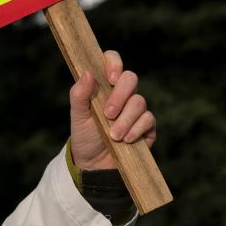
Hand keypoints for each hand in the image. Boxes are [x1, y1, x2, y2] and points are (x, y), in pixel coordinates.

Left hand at [68, 51, 155, 170]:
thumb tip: (88, 72)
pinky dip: (135, 129)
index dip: (114, 64)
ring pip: (139, 102)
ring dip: (125, 120)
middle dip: (119, 96)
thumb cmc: (85, 135)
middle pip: (130, 78)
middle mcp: (122, 93)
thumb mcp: (77, 115)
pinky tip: (125, 140)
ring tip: (113, 135)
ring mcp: (136, 109)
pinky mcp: (147, 126)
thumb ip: (79, 94)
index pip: (112, 61)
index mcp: (104, 85)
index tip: (109, 79)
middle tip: (107, 114)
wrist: (94, 163)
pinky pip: (148, 120)